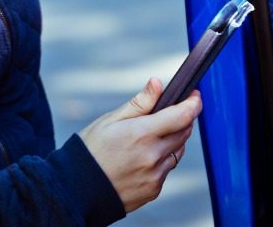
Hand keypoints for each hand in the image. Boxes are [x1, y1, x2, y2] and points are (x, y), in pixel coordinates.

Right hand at [79, 78, 201, 212]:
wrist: (77, 190)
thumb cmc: (91, 150)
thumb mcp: (110, 120)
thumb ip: (139, 103)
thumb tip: (157, 83)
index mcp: (142, 134)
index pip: (181, 116)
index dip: (193, 104)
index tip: (195, 96)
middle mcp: (152, 156)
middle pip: (184, 132)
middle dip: (182, 119)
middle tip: (171, 112)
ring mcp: (155, 175)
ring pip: (177, 151)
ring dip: (173, 140)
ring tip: (150, 136)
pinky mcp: (154, 190)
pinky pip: (167, 169)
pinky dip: (162, 159)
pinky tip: (143, 157)